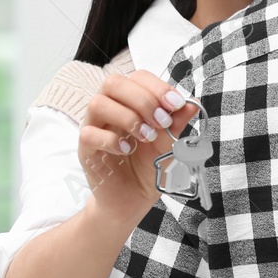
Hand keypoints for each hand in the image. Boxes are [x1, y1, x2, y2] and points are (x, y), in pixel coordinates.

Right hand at [77, 70, 199, 227]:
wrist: (133, 199)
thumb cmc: (148, 167)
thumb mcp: (169, 143)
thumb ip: (177, 123)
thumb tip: (191, 103)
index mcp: (129, 102)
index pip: (137, 77)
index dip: (157, 87)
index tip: (176, 105)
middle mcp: (109, 109)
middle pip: (114, 83)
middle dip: (142, 99)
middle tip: (161, 121)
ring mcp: (94, 127)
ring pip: (98, 103)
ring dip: (127, 117)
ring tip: (146, 137)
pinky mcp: (85, 149)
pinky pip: (89, 134)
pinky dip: (111, 140)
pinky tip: (128, 150)